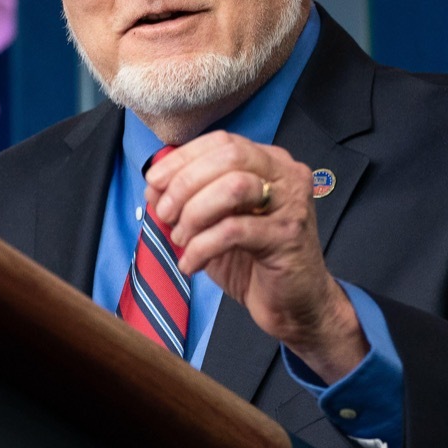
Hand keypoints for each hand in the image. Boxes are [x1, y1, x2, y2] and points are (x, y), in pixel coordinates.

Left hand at [145, 131, 367, 382]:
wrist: (293, 306)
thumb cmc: (253, 261)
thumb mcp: (213, 223)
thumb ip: (186, 199)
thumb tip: (153, 185)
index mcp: (269, 162)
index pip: (222, 142)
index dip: (183, 158)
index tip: (154, 182)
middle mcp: (285, 175)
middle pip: (229, 157)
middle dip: (186, 183)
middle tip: (166, 213)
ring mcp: (291, 204)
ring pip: (235, 187)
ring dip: (195, 212)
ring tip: (180, 238)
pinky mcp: (287, 237)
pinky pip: (234, 231)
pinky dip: (202, 246)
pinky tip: (190, 264)